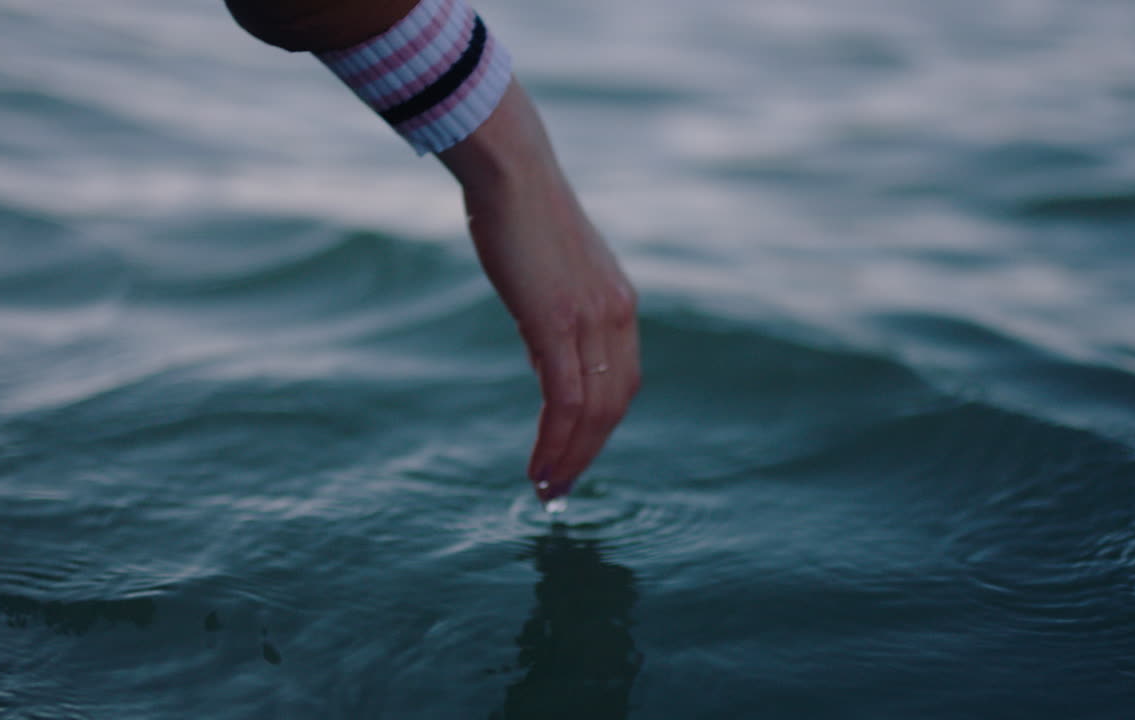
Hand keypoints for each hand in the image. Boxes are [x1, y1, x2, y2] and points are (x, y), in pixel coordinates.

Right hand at [439, 80, 639, 501]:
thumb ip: (558, 320)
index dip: (601, 428)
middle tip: (561, 488)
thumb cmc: (520, 216)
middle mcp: (617, 316)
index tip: (575, 456)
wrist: (511, 172)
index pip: (622, 383)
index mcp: (619, 304)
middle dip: (589, 453)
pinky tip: (539, 466)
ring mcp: (591, 320)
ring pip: (593, 411)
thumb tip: (546, 361)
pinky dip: (555, 441)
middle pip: (615, 406)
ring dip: (571, 458)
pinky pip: (564, 400)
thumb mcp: (551, 276)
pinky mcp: (557, 323)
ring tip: (547, 490)